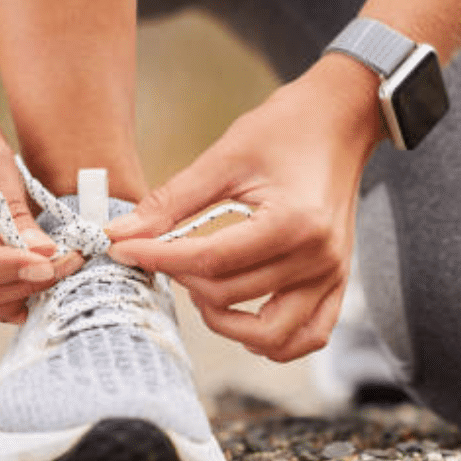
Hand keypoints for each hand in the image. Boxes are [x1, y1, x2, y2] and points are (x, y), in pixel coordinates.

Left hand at [106, 56, 384, 360]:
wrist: (340, 119)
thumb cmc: (287, 129)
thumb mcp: (224, 158)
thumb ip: (171, 202)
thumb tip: (120, 234)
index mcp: (292, 222)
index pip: (210, 260)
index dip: (158, 258)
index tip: (124, 250)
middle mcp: (317, 258)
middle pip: (230, 296)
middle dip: (182, 279)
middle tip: (160, 254)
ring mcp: (332, 276)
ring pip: (269, 335)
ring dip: (224, 321)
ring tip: (201, 286)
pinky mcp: (337, 283)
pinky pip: (307, 336)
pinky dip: (272, 340)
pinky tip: (242, 314)